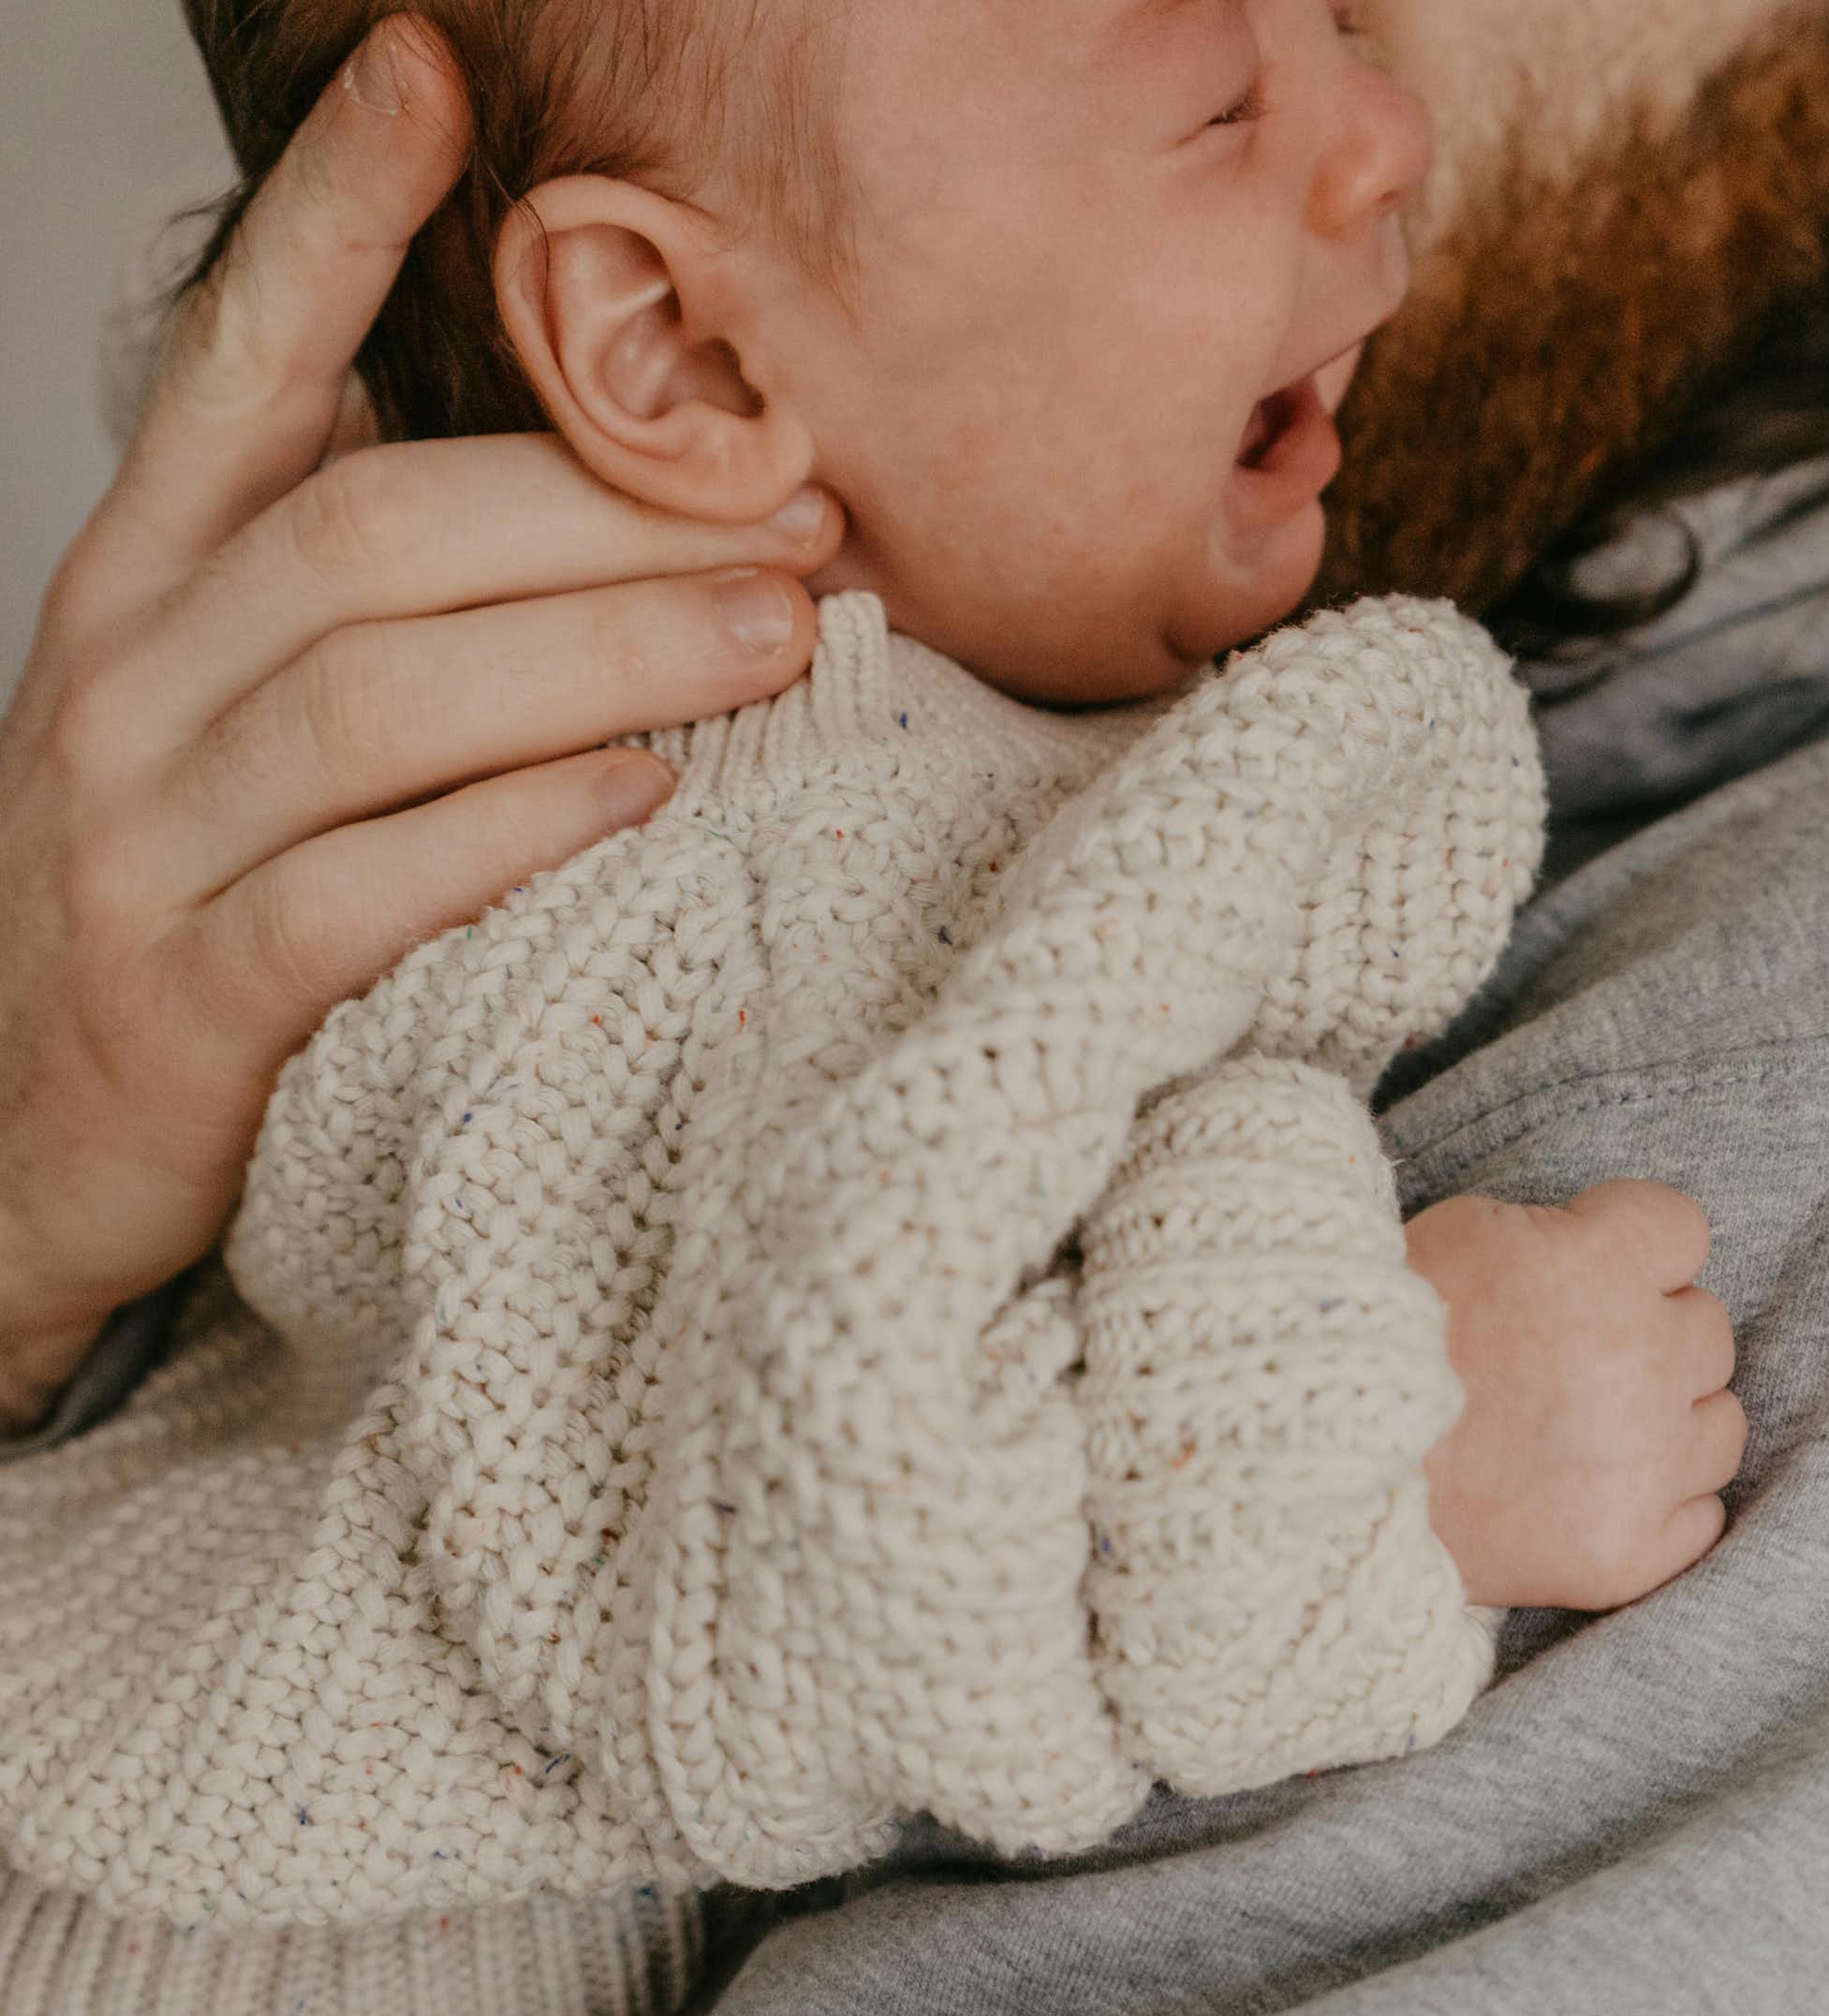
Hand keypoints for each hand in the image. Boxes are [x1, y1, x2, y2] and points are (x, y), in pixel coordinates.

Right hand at [0, 17, 840, 1428]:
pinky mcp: (187, 1002)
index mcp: (143, 585)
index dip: (329, 221)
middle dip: (601, 514)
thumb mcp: (213, 706)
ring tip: (778, 638)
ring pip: (381, 704)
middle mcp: (129, 685)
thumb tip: (514, 451)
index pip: (238, 366)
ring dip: (602, 657)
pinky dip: (511, 837)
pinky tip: (646, 801)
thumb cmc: (168, 897)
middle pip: (374, 539)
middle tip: (801, 506)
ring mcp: (143, 844)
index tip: (436, 79)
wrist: (4, 1148)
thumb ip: (332, 581)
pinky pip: (362, 895)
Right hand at [1405, 1181, 1746, 1611]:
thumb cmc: (1373, 1338)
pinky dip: (1658, 1506)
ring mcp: (1643, 1466)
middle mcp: (1642, 1360)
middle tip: (1568, 1358)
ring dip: (1666, 1421)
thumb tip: (1600, 1254)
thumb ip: (1556, 1238)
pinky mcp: (1627, 1553)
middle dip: (1648, 1336)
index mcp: (1600, 1265)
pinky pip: (1702, 1517)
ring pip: (1719, 1425)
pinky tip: (1596, 1493)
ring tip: (1587, 1432)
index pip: (1682, 1231)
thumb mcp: (1461, 1233)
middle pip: (1706, 1329)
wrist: (1311, 1468)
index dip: (1631, 1249)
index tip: (1586, 1270)